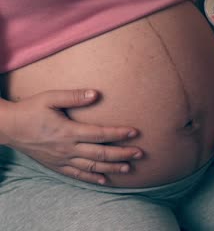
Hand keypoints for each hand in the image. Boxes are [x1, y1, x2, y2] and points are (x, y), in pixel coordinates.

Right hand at [1, 89, 142, 184]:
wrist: (9, 128)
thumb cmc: (30, 109)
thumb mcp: (50, 98)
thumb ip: (74, 96)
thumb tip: (96, 94)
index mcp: (68, 131)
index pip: (100, 134)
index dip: (119, 134)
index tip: (135, 132)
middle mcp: (68, 148)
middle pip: (101, 154)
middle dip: (122, 154)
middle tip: (140, 153)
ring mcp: (62, 159)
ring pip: (92, 167)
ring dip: (112, 168)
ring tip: (129, 168)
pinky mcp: (56, 165)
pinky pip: (77, 174)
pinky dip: (92, 178)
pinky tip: (104, 180)